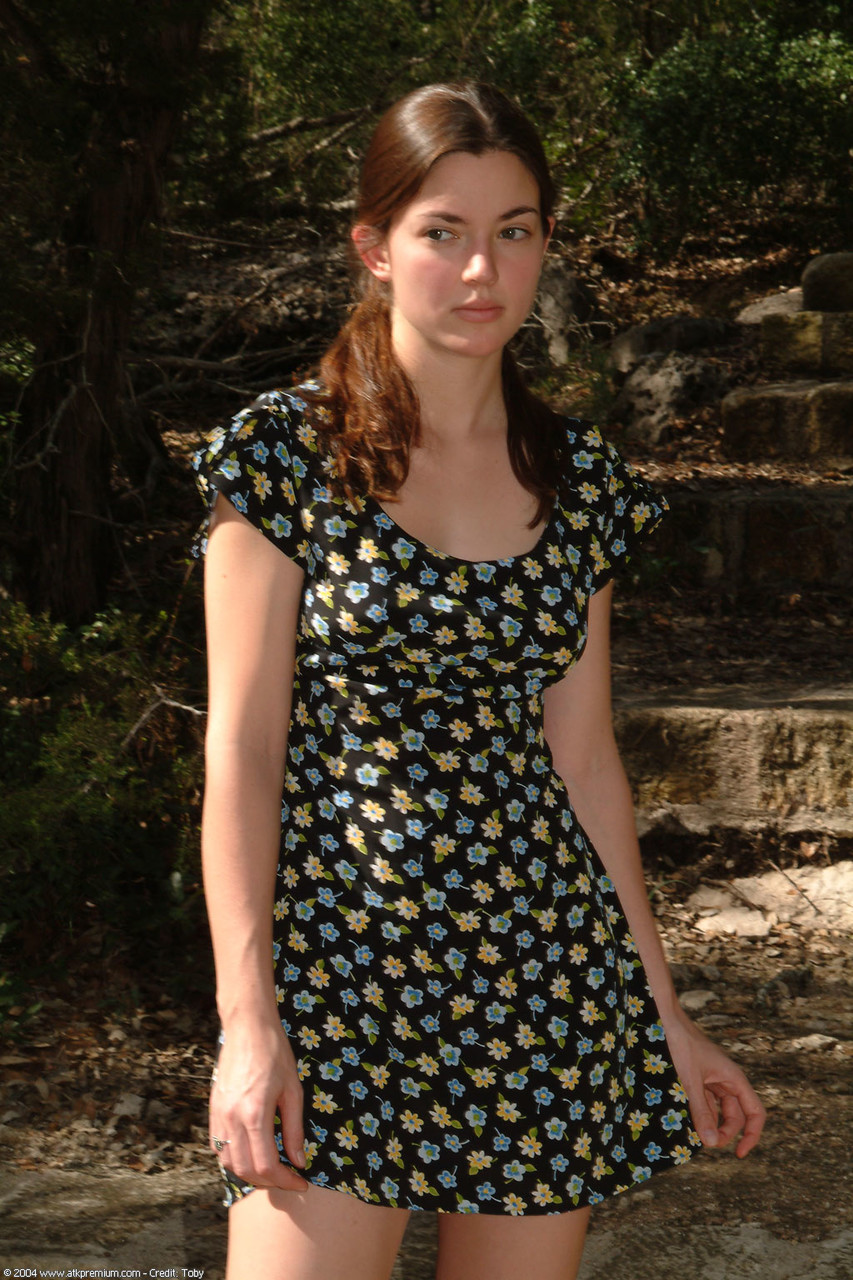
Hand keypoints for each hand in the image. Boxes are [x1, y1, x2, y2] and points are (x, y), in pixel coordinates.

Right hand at [210, 1015, 307, 1190]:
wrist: (247, 1027)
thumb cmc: (275, 1054)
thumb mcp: (293, 1090)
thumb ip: (294, 1129)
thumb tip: (298, 1161)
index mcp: (254, 1114)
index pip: (266, 1165)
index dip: (285, 1181)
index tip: (301, 1182)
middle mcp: (232, 1119)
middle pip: (246, 1170)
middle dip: (269, 1182)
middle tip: (289, 1178)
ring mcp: (218, 1115)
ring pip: (229, 1163)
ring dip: (250, 1173)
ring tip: (272, 1168)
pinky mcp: (212, 1110)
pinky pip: (219, 1147)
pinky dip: (234, 1159)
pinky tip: (251, 1153)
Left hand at [664, 1009, 765, 1157]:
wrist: (662, 1018)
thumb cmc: (680, 1043)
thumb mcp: (690, 1080)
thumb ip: (701, 1111)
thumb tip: (713, 1143)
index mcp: (734, 1078)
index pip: (754, 1113)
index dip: (751, 1135)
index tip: (739, 1154)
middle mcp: (726, 1079)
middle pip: (735, 1115)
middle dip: (725, 1132)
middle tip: (706, 1143)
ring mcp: (710, 1079)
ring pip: (717, 1110)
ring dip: (710, 1123)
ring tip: (693, 1135)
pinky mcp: (695, 1078)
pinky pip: (702, 1101)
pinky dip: (697, 1113)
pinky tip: (684, 1120)